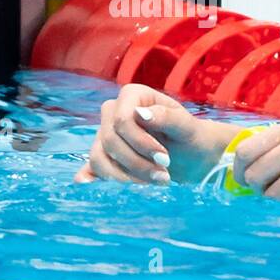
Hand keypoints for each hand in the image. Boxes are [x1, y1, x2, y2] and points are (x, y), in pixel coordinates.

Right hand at [74, 84, 236, 184]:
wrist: (192, 154)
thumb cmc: (191, 136)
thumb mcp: (187, 126)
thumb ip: (167, 117)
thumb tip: (140, 113)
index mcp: (133, 96)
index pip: (122, 120)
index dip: (140, 142)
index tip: (164, 157)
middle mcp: (113, 111)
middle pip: (110, 140)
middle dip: (137, 162)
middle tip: (164, 176)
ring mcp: (105, 133)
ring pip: (100, 156)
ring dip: (126, 176)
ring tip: (155, 182)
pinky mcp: (104, 153)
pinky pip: (94, 165)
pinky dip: (96, 176)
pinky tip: (87, 183)